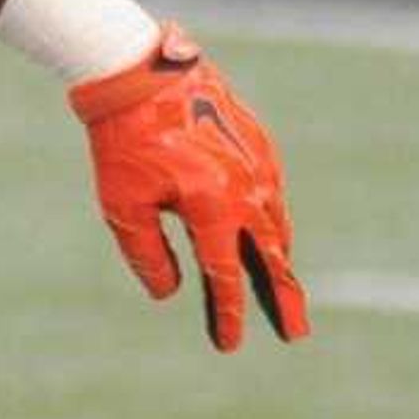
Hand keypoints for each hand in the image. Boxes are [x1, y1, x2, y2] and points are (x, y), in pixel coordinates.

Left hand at [69, 22, 309, 351]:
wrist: (142, 74)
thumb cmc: (125, 143)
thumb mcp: (123, 206)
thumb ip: (148, 254)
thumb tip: (168, 294)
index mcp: (215, 208)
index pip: (226, 276)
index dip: (228, 314)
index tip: (230, 344)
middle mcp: (249, 190)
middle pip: (273, 257)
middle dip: (283, 298)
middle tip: (295, 333)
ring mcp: (261, 165)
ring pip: (277, 225)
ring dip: (279, 260)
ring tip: (280, 290)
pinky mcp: (261, 145)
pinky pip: (272, 194)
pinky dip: (272, 222)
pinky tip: (266, 235)